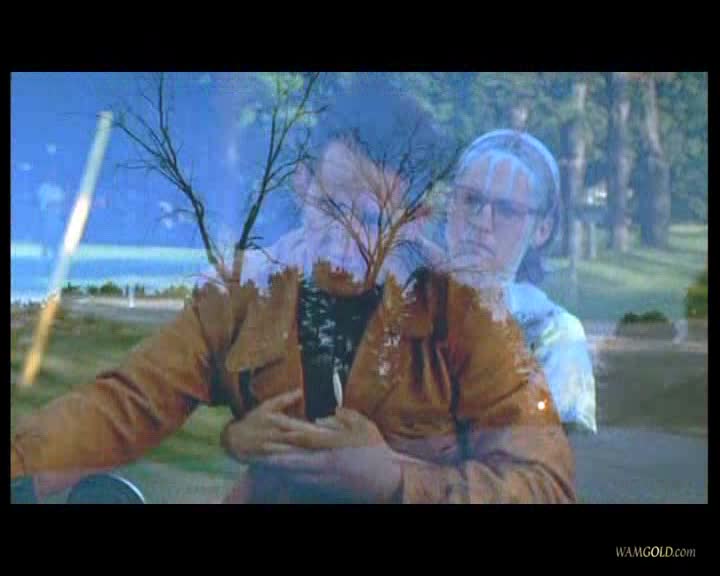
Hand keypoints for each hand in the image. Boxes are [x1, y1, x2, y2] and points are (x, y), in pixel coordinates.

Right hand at [222, 389, 330, 460]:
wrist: (235, 439)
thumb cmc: (254, 420)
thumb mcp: (267, 406)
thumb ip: (285, 399)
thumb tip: (301, 391)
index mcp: (277, 421)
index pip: (300, 426)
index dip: (315, 429)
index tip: (329, 430)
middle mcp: (278, 435)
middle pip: (301, 439)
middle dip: (317, 441)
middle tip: (333, 441)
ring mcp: (276, 448)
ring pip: (297, 450)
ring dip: (311, 450)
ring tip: (327, 449)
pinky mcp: (273, 457)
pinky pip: (290, 458)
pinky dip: (301, 458)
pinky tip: (313, 458)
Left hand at [260, 407, 402, 502]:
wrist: (388, 479)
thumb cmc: (377, 451)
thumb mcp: (365, 426)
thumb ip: (348, 416)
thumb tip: (333, 411)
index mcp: (333, 444)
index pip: (305, 438)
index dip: (287, 434)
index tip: (272, 430)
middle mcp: (325, 461)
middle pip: (294, 459)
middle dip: (275, 456)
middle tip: (257, 453)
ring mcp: (326, 478)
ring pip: (297, 474)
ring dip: (281, 469)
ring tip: (264, 464)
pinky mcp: (328, 489)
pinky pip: (306, 484)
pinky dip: (293, 480)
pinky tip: (285, 478)